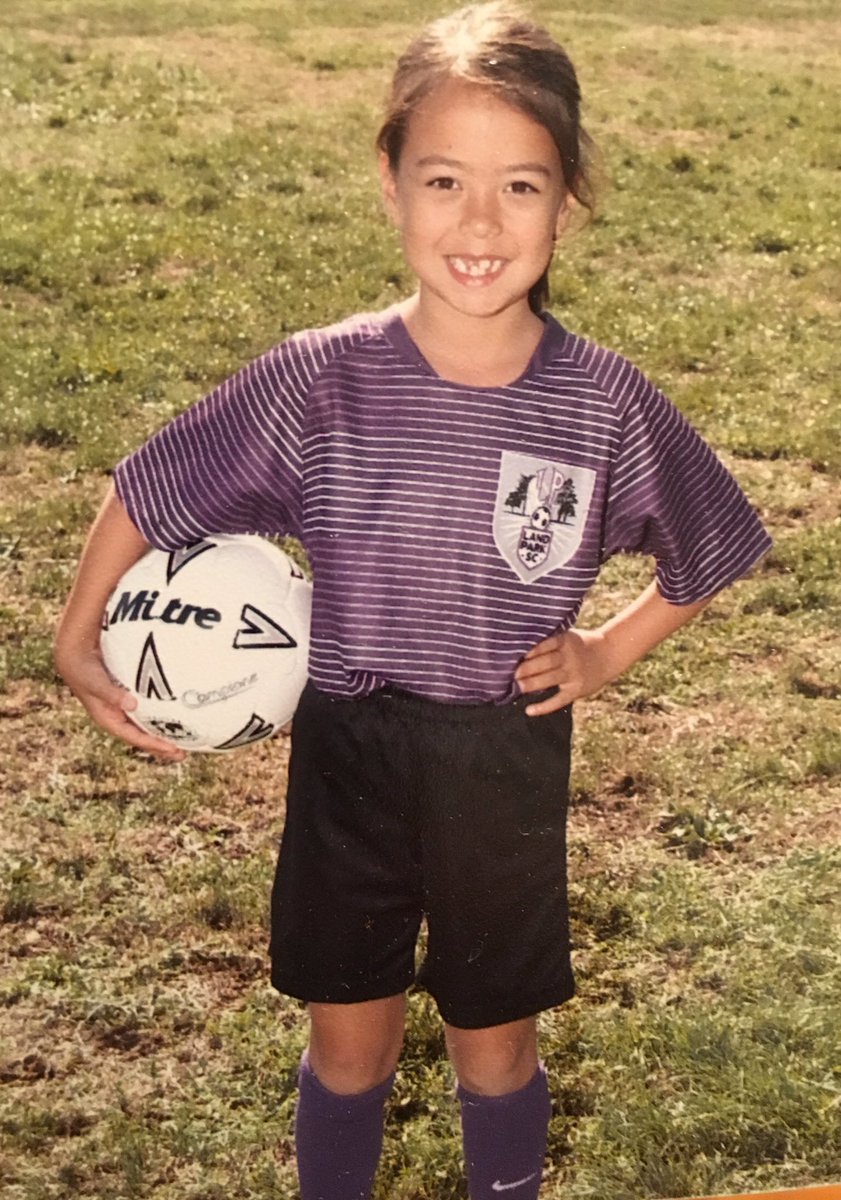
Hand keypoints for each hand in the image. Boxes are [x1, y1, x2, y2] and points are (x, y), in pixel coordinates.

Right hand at [56, 646, 186, 762]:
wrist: (75, 656)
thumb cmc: (85, 671)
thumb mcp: (96, 683)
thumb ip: (112, 694)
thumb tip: (132, 705)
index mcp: (109, 720)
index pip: (135, 737)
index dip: (153, 744)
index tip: (172, 749)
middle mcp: (118, 718)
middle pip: (143, 737)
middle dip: (162, 748)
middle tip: (183, 754)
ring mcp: (123, 710)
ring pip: (146, 726)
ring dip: (163, 735)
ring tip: (185, 742)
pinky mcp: (128, 699)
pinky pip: (147, 712)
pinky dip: (160, 716)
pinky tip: (176, 715)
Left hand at [515, 628, 613, 716]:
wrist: (609, 654)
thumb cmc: (580, 644)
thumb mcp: (568, 636)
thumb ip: (549, 642)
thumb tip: (519, 649)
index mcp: (566, 640)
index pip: (545, 644)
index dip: (531, 650)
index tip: (515, 654)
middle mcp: (570, 657)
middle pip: (546, 663)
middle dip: (527, 668)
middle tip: (511, 673)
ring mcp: (574, 674)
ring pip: (550, 680)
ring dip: (531, 684)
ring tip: (516, 687)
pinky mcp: (576, 690)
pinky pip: (558, 700)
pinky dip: (544, 707)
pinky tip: (529, 710)